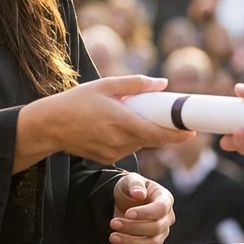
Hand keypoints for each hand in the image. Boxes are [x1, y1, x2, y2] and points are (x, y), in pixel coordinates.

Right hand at [18, 76, 193, 168]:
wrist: (50, 126)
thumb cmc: (76, 102)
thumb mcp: (104, 85)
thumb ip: (135, 84)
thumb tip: (162, 84)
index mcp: (121, 121)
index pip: (158, 133)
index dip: (178, 135)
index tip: (193, 132)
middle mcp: (119, 141)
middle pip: (152, 139)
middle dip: (163, 130)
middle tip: (168, 117)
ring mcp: (113, 153)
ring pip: (139, 144)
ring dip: (142, 132)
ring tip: (128, 116)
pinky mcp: (107, 159)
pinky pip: (127, 149)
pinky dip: (128, 138)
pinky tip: (113, 127)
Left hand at [109, 173, 173, 243]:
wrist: (125, 201)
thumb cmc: (131, 189)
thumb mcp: (130, 180)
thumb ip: (135, 184)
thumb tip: (140, 194)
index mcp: (165, 199)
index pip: (160, 209)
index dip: (145, 213)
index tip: (127, 213)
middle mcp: (166, 217)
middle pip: (156, 228)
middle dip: (133, 227)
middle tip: (113, 223)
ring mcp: (161, 232)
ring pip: (151, 242)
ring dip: (131, 241)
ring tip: (113, 236)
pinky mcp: (152, 242)